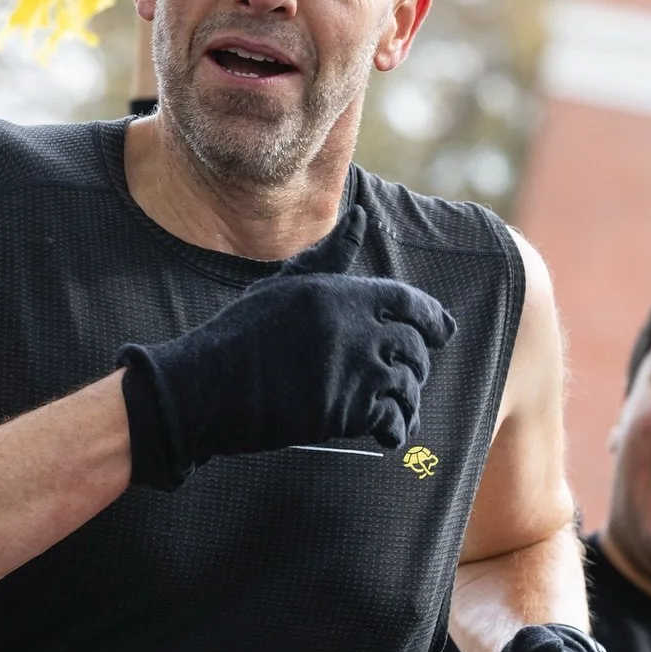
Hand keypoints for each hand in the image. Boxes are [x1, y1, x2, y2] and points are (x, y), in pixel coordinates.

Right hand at [118, 205, 456, 489]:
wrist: (207, 386)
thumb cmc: (241, 334)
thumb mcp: (285, 284)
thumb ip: (329, 255)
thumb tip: (359, 218)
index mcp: (341, 294)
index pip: (408, 302)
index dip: (433, 319)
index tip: (443, 333)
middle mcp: (353, 329)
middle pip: (412, 347)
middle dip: (417, 365)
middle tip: (409, 378)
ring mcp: (350, 371)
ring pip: (406, 386)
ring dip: (408, 401)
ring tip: (399, 411)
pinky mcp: (342, 412)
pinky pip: (390, 420)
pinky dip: (396, 429)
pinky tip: (389, 433)